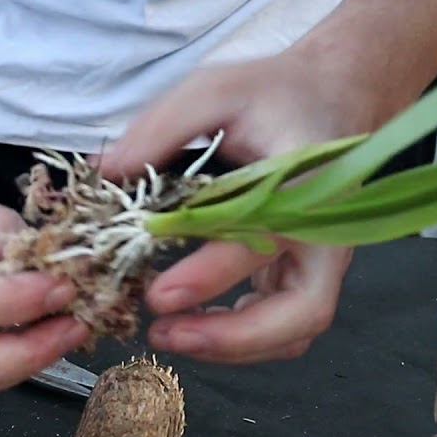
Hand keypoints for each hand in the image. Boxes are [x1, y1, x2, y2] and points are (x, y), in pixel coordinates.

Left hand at [99, 50, 374, 362]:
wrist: (330, 96)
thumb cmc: (274, 95)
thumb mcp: (215, 89)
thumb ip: (162, 127)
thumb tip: (106, 173)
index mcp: (306, 184)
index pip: (261, 242)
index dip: (210, 275)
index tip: (158, 295)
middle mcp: (325, 233)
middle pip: (301, 312)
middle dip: (233, 337)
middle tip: (166, 333)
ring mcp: (320, 261)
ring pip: (294, 330)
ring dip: (234, 346)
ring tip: (169, 336)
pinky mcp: (304, 274)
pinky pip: (283, 325)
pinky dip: (241, 339)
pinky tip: (193, 325)